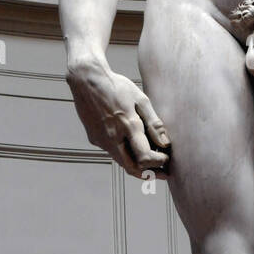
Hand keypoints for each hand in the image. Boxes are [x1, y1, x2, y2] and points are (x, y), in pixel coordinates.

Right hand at [66, 61, 169, 178]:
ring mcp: (101, 140)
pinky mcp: (94, 139)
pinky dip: (125, 153)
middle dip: (150, 173)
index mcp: (127, 126)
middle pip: (132, 168)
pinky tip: (133, 145)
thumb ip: (154, 123)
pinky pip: (113, 151)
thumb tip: (165, 143)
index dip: (158, 162)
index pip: (145, 157)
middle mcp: (113, 137)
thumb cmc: (116, 87)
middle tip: (164, 173)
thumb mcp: (140, 100)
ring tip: (152, 162)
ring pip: (121, 161)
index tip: (167, 158)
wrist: (86, 80)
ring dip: (137, 165)